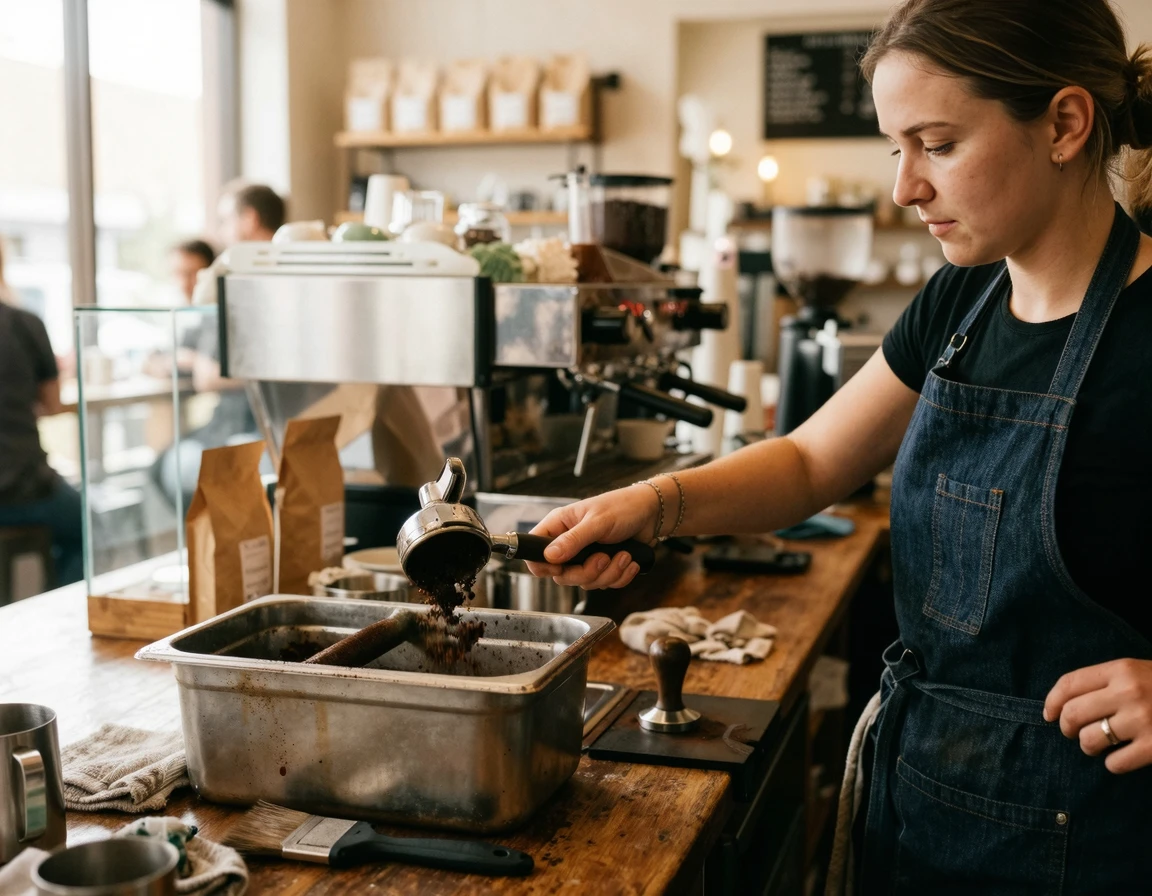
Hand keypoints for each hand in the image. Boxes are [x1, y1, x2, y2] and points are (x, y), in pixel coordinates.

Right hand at [524, 484, 658, 589]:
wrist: (652, 513)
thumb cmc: (623, 507)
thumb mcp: (597, 522)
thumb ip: (573, 540)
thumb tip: (549, 556)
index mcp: (560, 526)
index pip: (535, 551)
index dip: (543, 565)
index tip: (561, 568)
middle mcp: (569, 543)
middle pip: (562, 575)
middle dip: (587, 572)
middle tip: (603, 558)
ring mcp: (585, 557)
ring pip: (585, 582)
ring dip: (609, 573)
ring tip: (624, 555)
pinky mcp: (602, 567)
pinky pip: (604, 584)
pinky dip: (620, 576)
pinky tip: (629, 560)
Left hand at [1044, 658, 1151, 773]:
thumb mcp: (1137, 672)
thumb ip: (1105, 682)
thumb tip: (1060, 705)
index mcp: (1122, 669)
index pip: (1070, 684)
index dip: (1051, 701)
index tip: (1048, 714)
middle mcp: (1130, 692)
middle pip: (1072, 714)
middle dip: (1066, 727)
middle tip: (1072, 732)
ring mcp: (1144, 720)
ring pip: (1090, 740)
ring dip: (1088, 747)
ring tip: (1097, 745)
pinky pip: (1115, 763)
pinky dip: (1113, 764)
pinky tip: (1121, 757)